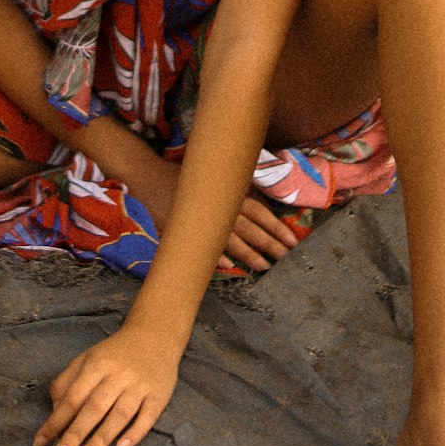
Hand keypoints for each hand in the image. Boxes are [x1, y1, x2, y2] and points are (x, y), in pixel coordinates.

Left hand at [32, 324, 178, 445]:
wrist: (155, 334)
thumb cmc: (114, 354)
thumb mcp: (86, 358)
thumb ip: (66, 382)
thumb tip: (53, 412)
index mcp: (96, 365)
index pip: (73, 397)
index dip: (56, 421)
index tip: (40, 442)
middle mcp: (117, 375)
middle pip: (94, 407)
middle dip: (75, 433)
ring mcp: (139, 385)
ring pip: (119, 414)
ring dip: (101, 438)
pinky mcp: (158, 395)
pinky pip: (147, 417)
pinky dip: (134, 433)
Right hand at [128, 153, 299, 275]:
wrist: (153, 179)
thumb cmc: (189, 180)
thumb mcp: (216, 181)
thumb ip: (236, 194)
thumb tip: (261, 210)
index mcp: (229, 194)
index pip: (258, 211)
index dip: (276, 225)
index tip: (292, 240)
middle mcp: (219, 206)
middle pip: (249, 227)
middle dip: (269, 243)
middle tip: (286, 258)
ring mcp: (203, 219)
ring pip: (231, 238)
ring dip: (248, 253)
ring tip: (264, 266)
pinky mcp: (186, 229)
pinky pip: (204, 245)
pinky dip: (216, 255)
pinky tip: (229, 265)